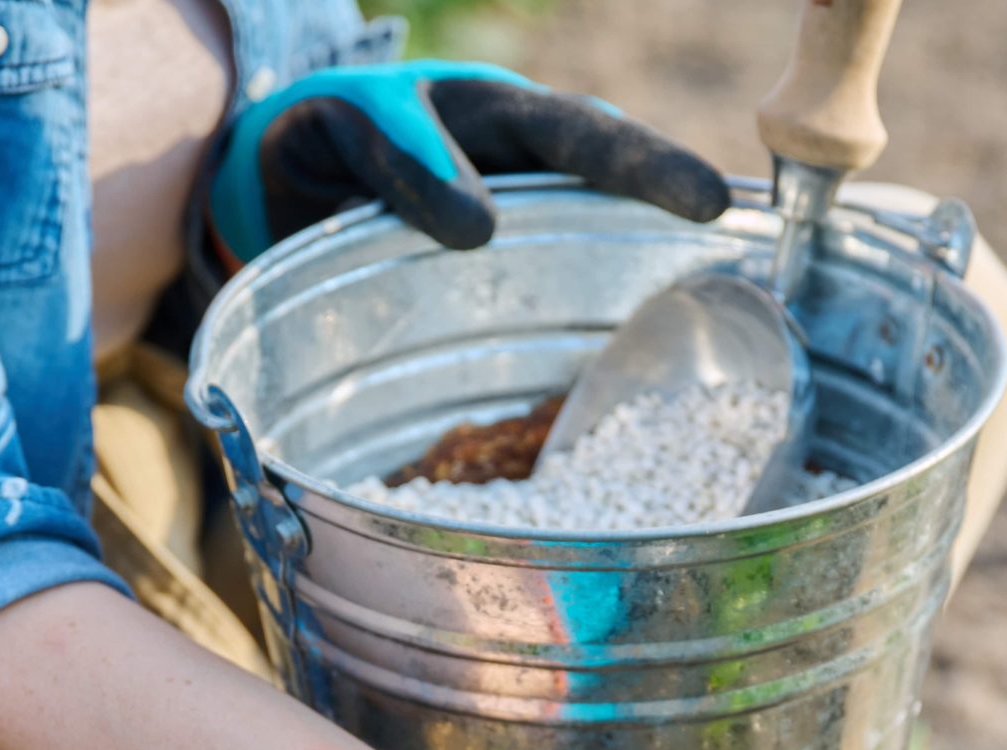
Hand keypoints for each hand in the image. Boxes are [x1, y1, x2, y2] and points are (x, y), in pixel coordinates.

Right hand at [208, 61, 729, 259]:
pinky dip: (408, 173)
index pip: (610, 166)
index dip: (671, 186)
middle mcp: (482, 120)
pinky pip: (371, 140)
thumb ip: (530, 296)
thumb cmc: (385, 241)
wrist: (268, 184)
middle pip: (568, 131)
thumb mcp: (466, 277)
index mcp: (528, 161)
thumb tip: (620, 381)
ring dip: (476, 171)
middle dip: (637, 162)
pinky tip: (444, 219)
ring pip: (464, 121)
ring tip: (482, 231)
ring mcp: (409, 111)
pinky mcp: (332, 121)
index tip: (737, 223)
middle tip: (701, 200)